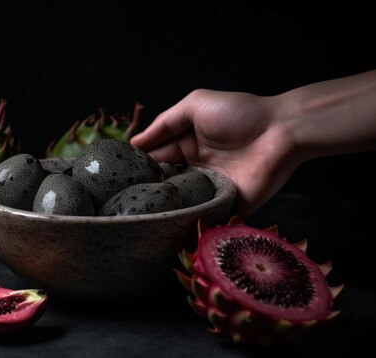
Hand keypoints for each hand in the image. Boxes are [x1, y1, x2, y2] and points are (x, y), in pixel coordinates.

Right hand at [131, 89, 298, 216]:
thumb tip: (134, 143)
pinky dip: (191, 226)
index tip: (118, 179)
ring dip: (166, 210)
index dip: (140, 168)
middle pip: (166, 185)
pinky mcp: (229, 205)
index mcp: (187, 146)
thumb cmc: (239, 113)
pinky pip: (207, 219)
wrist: (282, 131)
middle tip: (127, 203)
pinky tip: (170, 232)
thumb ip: (164, 124)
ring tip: (143, 220)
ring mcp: (212, 189)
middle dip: (149, 193)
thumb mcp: (195, 106)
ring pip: (182, 204)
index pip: (156, 160)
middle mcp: (196, 169)